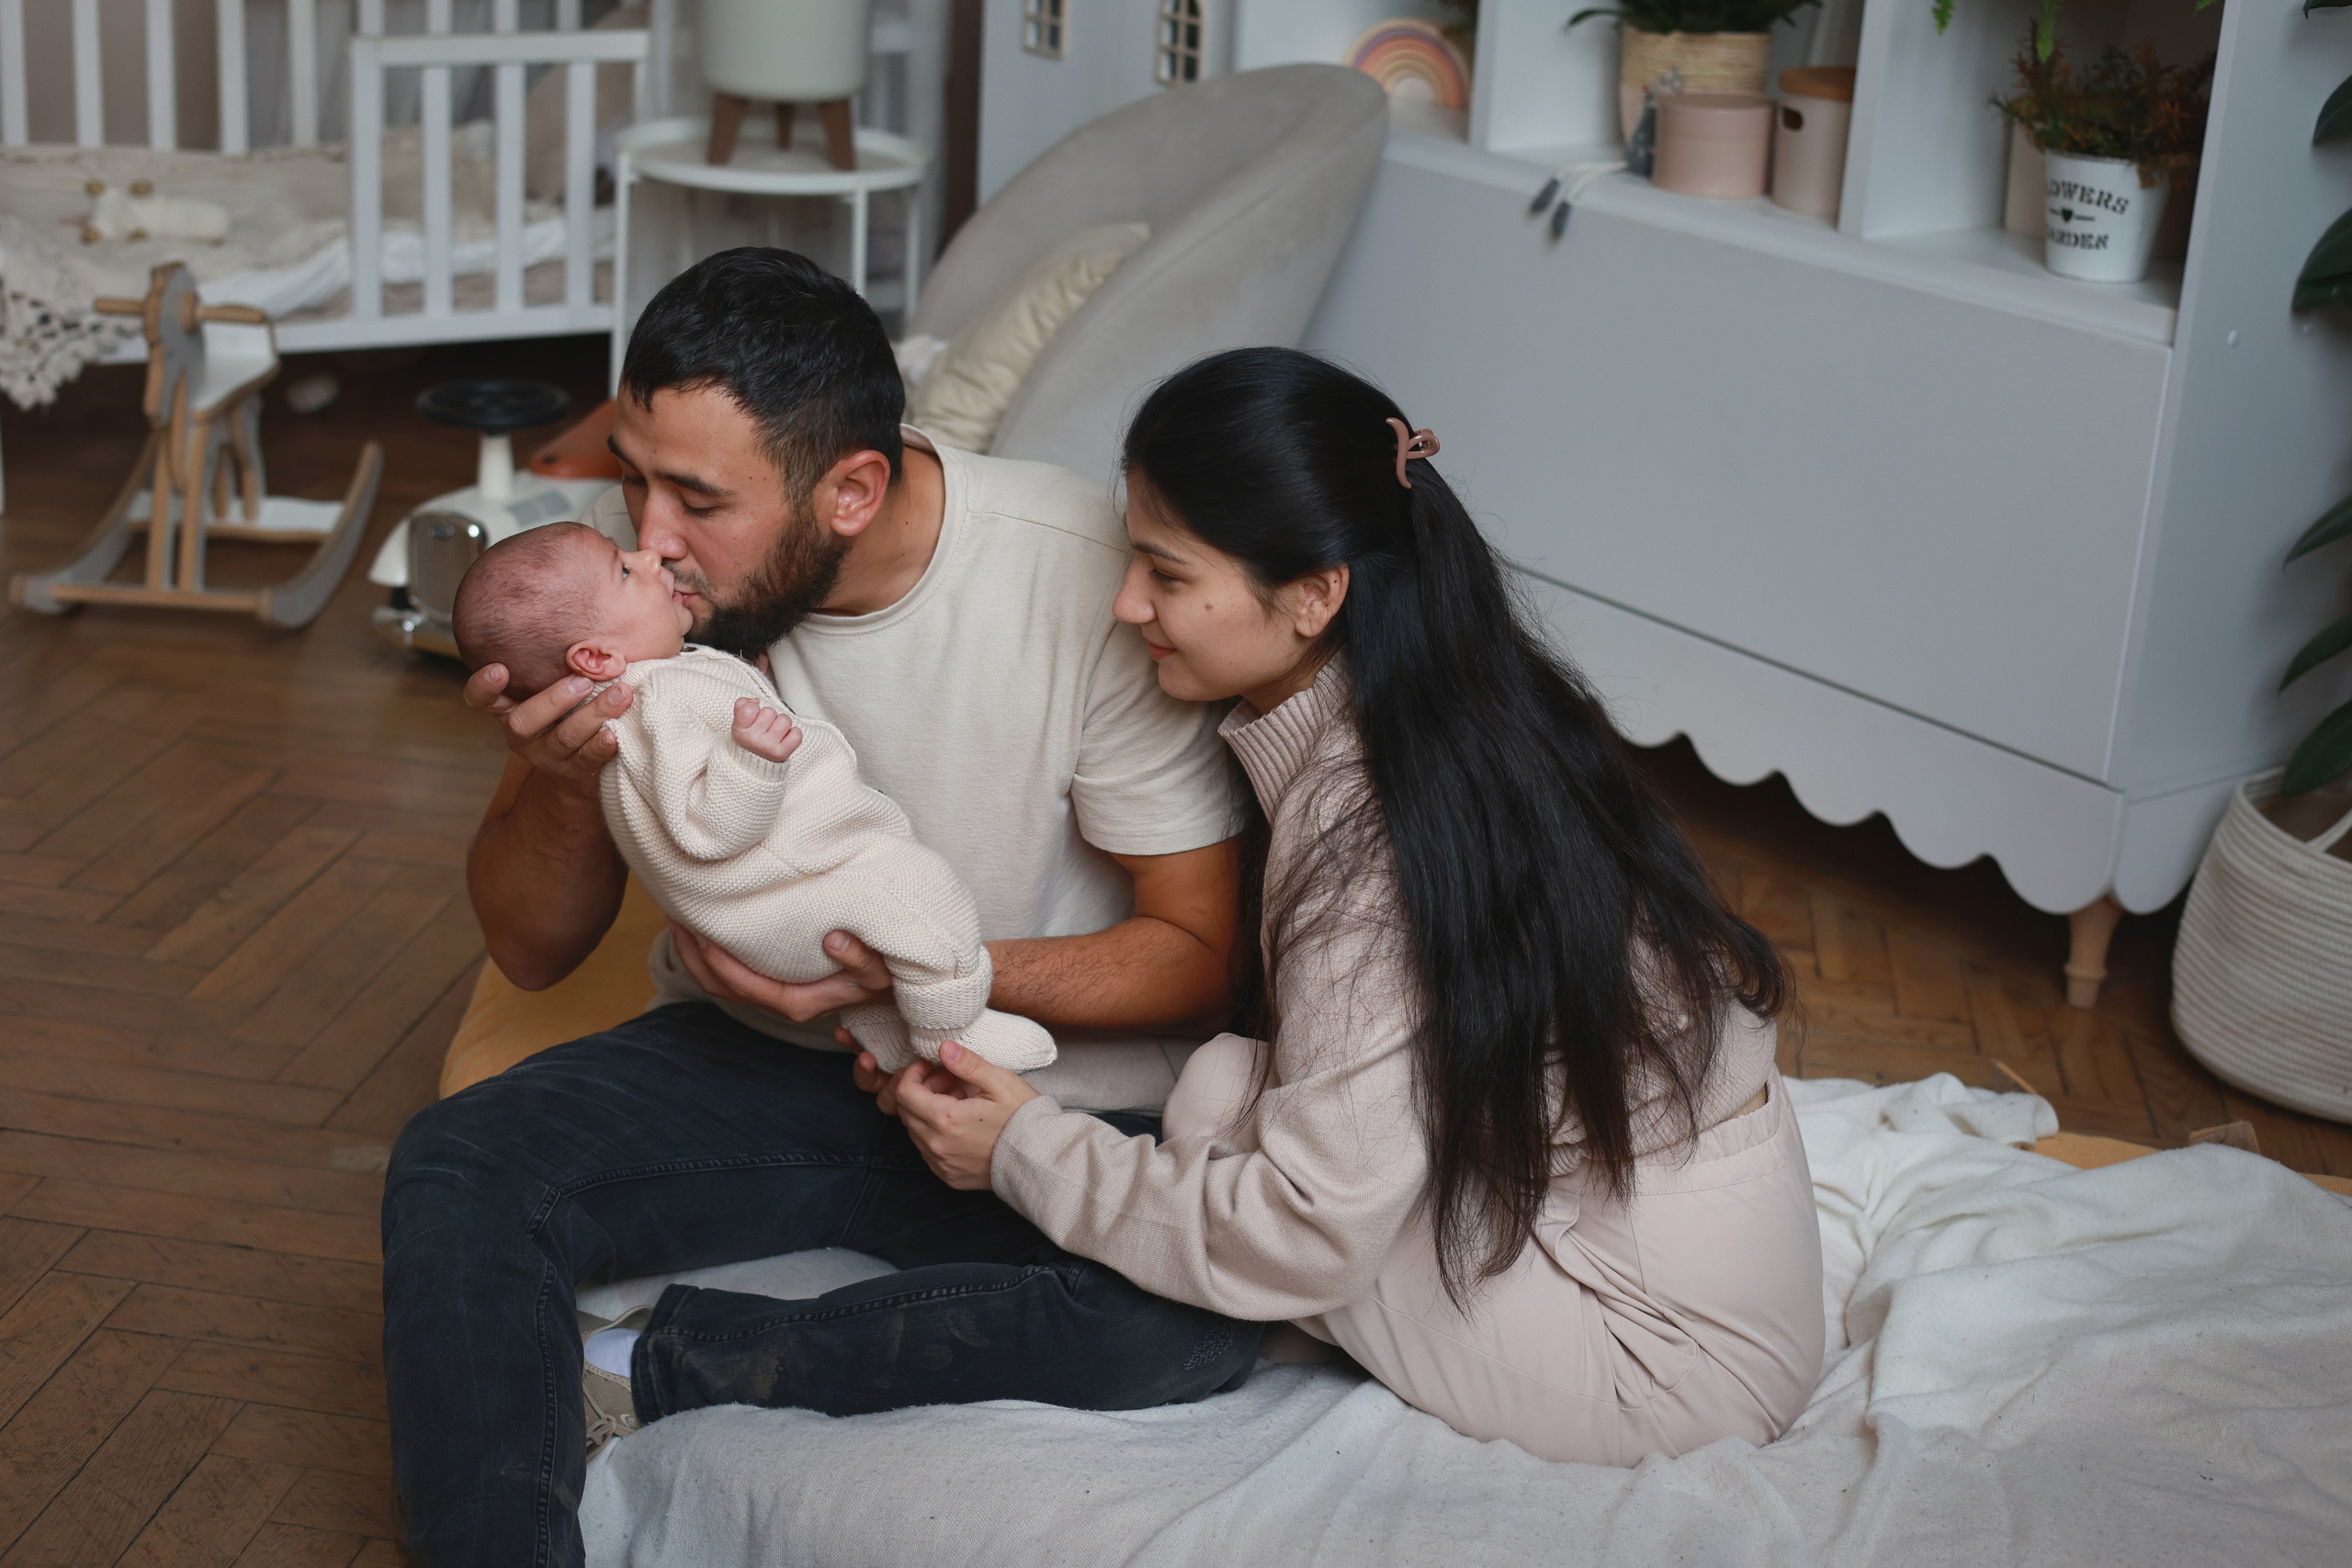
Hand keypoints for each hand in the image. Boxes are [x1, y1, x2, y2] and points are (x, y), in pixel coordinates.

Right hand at [465, 667, 630, 793]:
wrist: (581, 757)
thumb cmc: (567, 704)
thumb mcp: (552, 682)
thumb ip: (556, 662)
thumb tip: (584, 625)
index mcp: (508, 707)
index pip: (480, 699)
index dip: (483, 686)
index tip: (499, 668)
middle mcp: (520, 733)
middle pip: (524, 722)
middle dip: (556, 700)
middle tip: (584, 681)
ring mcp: (544, 755)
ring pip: (564, 738)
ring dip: (593, 715)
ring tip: (619, 695)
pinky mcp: (571, 772)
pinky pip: (585, 761)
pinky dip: (600, 747)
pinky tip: (613, 734)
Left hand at [669, 922, 892, 1022]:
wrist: (889, 990)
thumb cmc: (885, 979)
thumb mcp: (881, 970)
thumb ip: (860, 957)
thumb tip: (832, 939)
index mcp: (797, 1002)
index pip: (745, 986)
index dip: (718, 962)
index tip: (700, 932)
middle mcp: (779, 1004)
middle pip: (720, 987)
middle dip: (692, 955)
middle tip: (674, 917)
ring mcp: (774, 997)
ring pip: (720, 984)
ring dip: (695, 954)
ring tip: (679, 919)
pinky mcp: (773, 985)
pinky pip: (730, 976)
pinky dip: (709, 955)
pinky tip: (703, 929)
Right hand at [731, 698, 802, 763]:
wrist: (753, 761)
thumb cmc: (749, 735)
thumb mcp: (739, 720)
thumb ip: (742, 704)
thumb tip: (756, 701)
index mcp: (740, 730)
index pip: (749, 708)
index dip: (754, 708)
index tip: (753, 716)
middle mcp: (753, 740)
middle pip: (770, 712)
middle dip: (769, 716)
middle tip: (765, 726)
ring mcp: (768, 747)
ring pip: (784, 720)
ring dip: (782, 722)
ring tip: (775, 730)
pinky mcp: (782, 753)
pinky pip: (796, 734)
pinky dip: (794, 733)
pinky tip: (785, 736)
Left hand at [894, 1041, 1039, 1189]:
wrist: (1041, 1160)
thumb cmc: (1024, 1119)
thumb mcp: (1000, 1082)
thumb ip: (968, 1064)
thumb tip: (944, 1048)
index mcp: (946, 1120)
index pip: (905, 1093)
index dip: (912, 1074)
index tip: (928, 1065)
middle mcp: (938, 1146)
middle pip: (906, 1112)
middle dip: (920, 1090)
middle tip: (947, 1079)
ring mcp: (942, 1165)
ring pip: (915, 1132)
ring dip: (927, 1112)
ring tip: (957, 1100)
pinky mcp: (949, 1177)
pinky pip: (928, 1152)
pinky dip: (935, 1134)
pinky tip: (959, 1125)